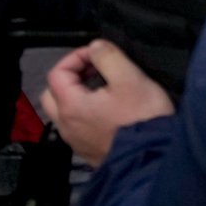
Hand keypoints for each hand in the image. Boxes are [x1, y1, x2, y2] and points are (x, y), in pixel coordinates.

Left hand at [40, 40, 173, 166]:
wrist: (153, 158)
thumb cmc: (142, 117)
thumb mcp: (131, 79)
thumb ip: (109, 57)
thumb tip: (96, 46)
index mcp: (71, 105)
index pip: (57, 72)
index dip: (76, 57)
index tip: (100, 54)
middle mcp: (66, 124)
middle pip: (52, 94)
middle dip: (70, 77)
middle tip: (95, 70)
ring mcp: (74, 140)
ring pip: (63, 111)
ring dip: (77, 95)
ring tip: (104, 89)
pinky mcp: (86, 150)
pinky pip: (76, 126)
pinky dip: (85, 112)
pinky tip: (109, 111)